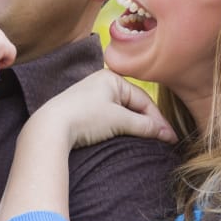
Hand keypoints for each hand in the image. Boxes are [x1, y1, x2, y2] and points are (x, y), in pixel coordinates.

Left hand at [31, 69, 176, 146]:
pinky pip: (110, 117)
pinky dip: (121, 127)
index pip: (143, 99)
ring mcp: (92, 96)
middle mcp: (102, 83)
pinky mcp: (84, 109)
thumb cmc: (85, 117)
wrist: (50, 127)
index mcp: (112, 77)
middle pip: (134, 105)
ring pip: (122, 112)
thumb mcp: (119, 120)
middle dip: (148, 123)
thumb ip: (145, 125)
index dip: (158, 120)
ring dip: (135, 126)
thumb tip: (167, 134)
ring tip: (147, 142)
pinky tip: (126, 138)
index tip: (170, 138)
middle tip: (162, 142)